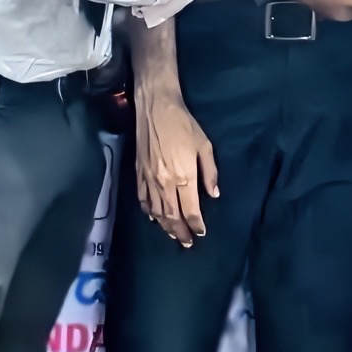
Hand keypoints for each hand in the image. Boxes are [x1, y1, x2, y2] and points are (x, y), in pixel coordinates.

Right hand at [134, 94, 216, 247]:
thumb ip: (210, 173)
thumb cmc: (184, 124)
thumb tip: (214, 195)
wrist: (155, 108)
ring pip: (156, 212)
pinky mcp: (138, 174)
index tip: (201, 233)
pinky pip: (143, 200)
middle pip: (172, 217)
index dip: (196, 225)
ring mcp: (149, 180)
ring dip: (165, 227)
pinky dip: (149, 212)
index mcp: (183, 177)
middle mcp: (165, 183)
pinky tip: (154, 217)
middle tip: (187, 243)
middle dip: (180, 233)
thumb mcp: (205, 146)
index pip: (190, 210)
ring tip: (173, 235)